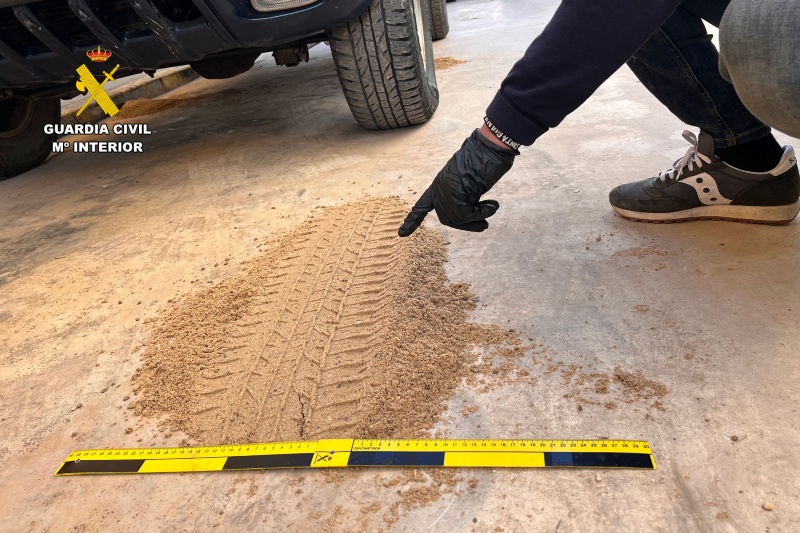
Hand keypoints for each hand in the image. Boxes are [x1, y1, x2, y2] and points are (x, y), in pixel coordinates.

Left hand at [398, 129, 517, 236]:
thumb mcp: (469, 180)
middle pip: (447, 218)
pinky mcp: (455, 194)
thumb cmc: (485, 159)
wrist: (489, 148)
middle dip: (467, 224)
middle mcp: (440, 188)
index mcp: (440, 183)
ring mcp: (446, 191)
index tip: (402, 233)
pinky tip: (493, 205)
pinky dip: (482, 213)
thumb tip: (467, 214)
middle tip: (484, 225)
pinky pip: (467, 215)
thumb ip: (464, 194)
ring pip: (457, 218)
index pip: (423, 204)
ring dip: (477, 220)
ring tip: (492, 208)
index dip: (414, 219)